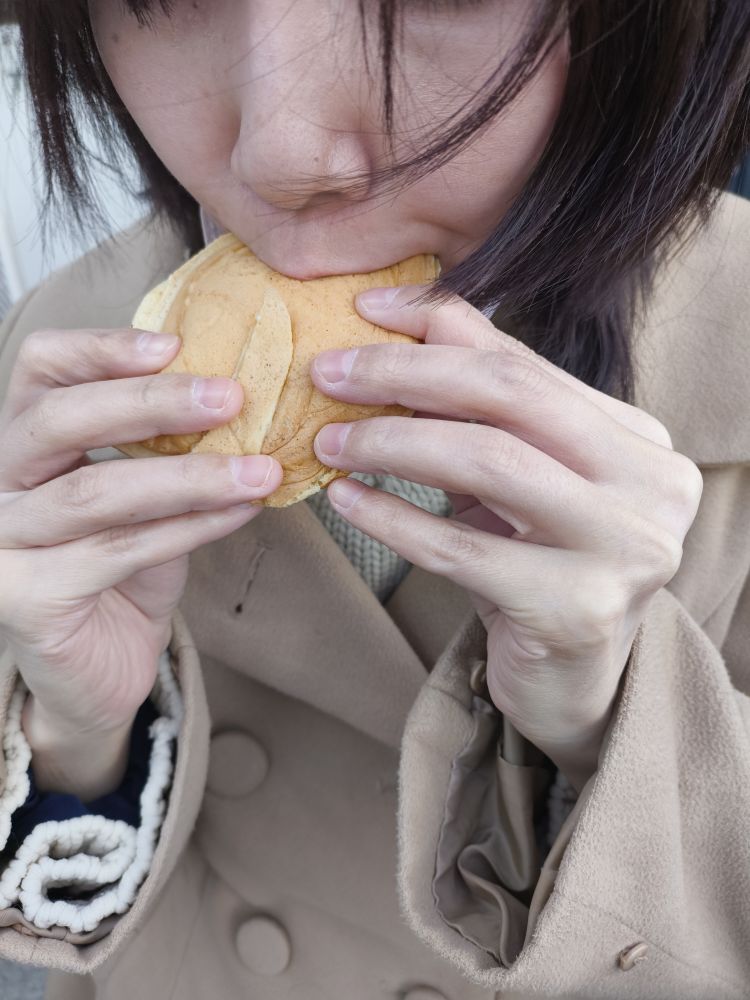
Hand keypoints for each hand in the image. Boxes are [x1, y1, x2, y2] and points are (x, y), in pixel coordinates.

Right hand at [0, 328, 281, 734]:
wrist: (97, 669)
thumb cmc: (120, 568)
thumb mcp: (141, 493)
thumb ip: (162, 445)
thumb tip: (239, 393)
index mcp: (21, 440)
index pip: (40, 368)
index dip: (103, 347)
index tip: (177, 344)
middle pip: (60, 419)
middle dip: (152, 402)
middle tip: (232, 396)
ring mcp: (2, 541)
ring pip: (98, 491)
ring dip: (191, 475)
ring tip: (260, 469)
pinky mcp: (24, 596)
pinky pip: (119, 550)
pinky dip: (189, 529)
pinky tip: (241, 512)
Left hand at [310, 286, 702, 790]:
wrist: (571, 678)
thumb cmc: (537, 565)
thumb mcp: (518, 474)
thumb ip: (483, 398)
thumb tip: (410, 310)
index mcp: (639, 441)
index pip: (526, 364)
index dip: (436, 331)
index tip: (363, 313)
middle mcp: (651, 486)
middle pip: (512, 397)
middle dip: (407, 374)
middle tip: (329, 374)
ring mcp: (625, 550)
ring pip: (489, 463)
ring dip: (392, 442)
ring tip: (329, 440)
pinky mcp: (577, 610)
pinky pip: (462, 550)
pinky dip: (393, 519)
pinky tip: (344, 501)